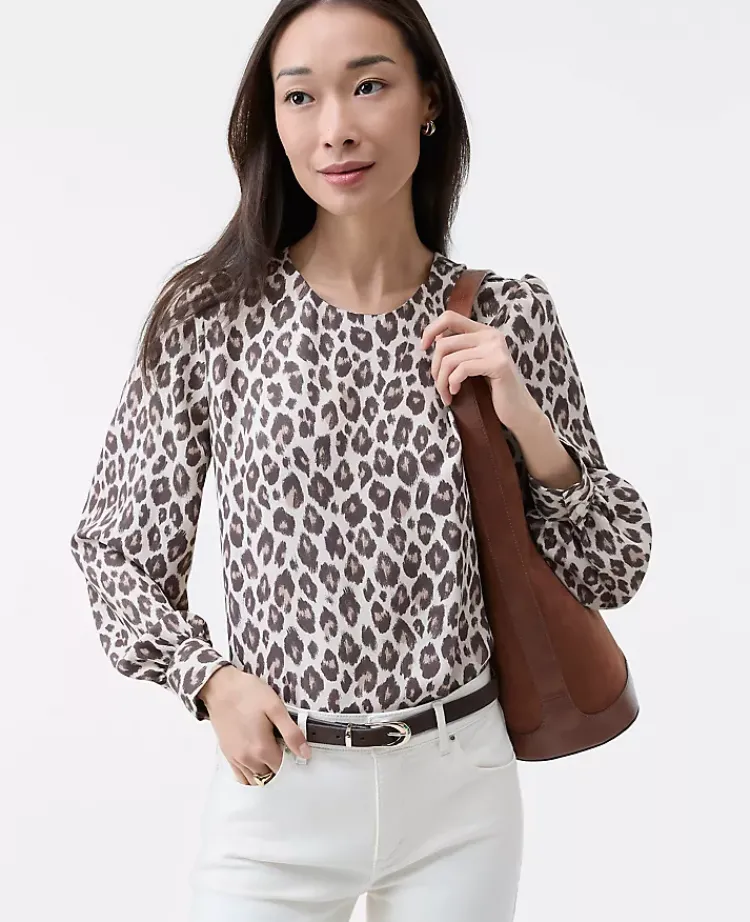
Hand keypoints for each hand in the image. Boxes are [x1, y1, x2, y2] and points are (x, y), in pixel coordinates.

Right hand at [198, 666, 312, 784]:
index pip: (283, 770)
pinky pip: (241, 776)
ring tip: (272, 754)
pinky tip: (257, 762)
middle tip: (284, 749)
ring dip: (266, 773)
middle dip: (280, 768)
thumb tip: (305, 753)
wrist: (220, 688)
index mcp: (261, 749)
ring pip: (255, 779)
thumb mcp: (275, 708)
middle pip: (270, 777)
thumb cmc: (247, 694)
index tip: (295, 750)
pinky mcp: (228, 754)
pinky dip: (251, 775)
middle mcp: (247, 759)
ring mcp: (236, 758)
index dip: (293, 762)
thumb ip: (291, 733)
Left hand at [420, 309, 540, 432]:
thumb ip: (459, 350)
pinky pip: (462, 369)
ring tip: (447, 394)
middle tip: (439, 386)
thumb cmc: (492, 390)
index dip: (431, 330)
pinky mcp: (498, 365)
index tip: (423, 349)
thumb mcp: (473, 364)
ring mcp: (496, 349)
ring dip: (442, 381)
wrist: (516, 410)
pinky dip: (453, 383)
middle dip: (435, 368)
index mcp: (484, 331)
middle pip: (444, 343)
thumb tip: (434, 339)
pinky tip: (456, 393)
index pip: (449, 317)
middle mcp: (491, 335)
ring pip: (450, 359)